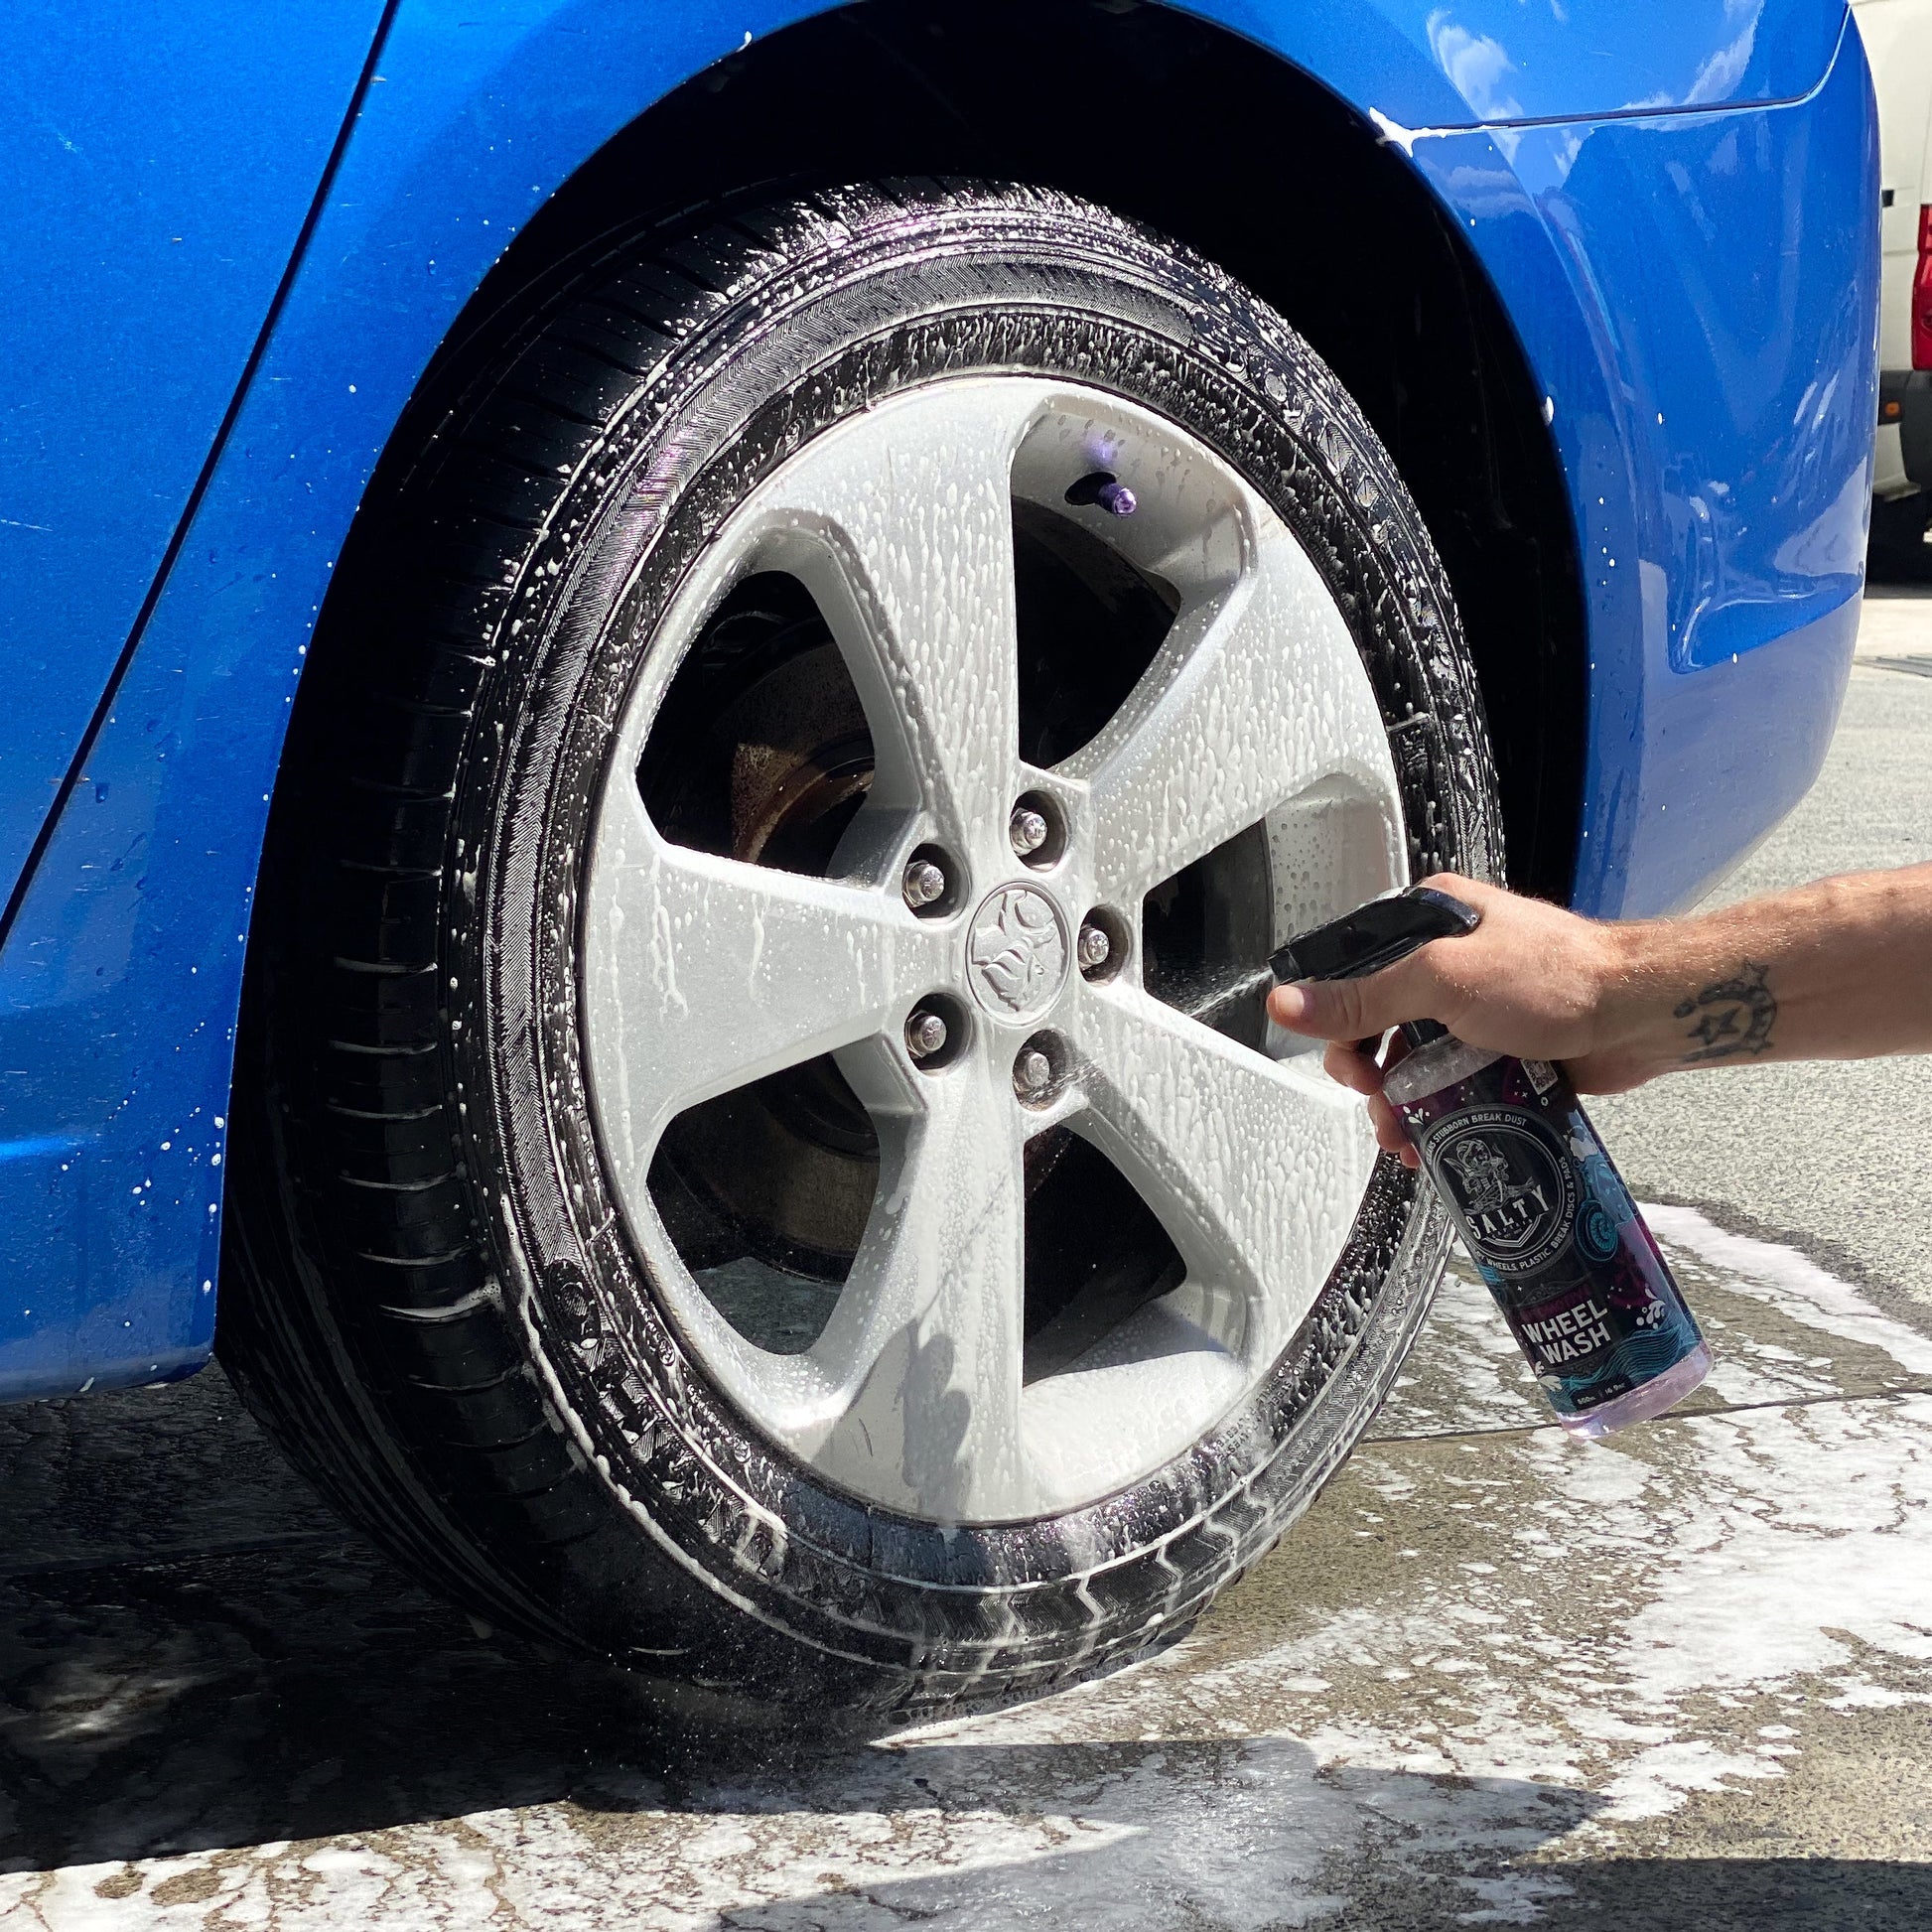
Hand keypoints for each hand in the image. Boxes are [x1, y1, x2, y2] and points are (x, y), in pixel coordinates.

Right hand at [1265, 874, 1637, 1166]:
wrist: (1642, 1015)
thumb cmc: (1556, 978)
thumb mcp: (1441, 981)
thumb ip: (1362, 998)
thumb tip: (1286, 1002)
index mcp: (1429, 921)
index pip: (1354, 969)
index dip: (1338, 1019)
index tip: (1345, 1058)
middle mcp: (1449, 962)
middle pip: (1378, 1023)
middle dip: (1369, 1072)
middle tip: (1379, 1098)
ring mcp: (1477, 1010)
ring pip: (1414, 1063)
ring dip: (1401, 1104)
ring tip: (1404, 1135)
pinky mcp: (1503, 1052)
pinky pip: (1454, 1088)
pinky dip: (1440, 1117)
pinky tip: (1433, 1143)